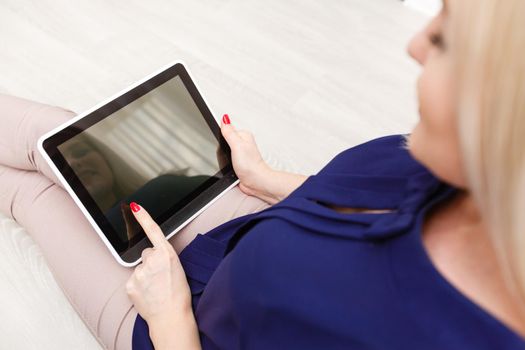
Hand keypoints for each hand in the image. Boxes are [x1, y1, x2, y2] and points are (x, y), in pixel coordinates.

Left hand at [125, 202, 192, 328]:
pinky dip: (138, 286)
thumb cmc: (179, 295)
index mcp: (167, 254)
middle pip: (147, 253)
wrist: (171, 317)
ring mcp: (139, 272)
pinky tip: (147, 293)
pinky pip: (133, 280)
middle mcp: (152, 260)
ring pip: (140, 268)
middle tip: (160, 277)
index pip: (153, 230)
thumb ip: (164, 258)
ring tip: (155, 288)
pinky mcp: (130, 284)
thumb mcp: (178, 269)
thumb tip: (152, 256)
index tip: (134, 206)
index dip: (143, 217)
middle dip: (151, 262)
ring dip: (145, 275)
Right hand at [220, 114, 272, 195]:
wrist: (256, 182)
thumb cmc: (251, 165)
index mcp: (243, 135)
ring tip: (232, 164)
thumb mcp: (237, 145)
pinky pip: (226, 161)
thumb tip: (224, 118)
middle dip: (222, 151)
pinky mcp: (238, 162)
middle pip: (223, 143)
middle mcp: (243, 143)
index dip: (221, 139)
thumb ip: (229, 132)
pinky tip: (232, 168)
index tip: (226, 147)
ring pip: (224, 153)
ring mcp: (241, 153)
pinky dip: (227, 165)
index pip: (225, 131)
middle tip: (230, 157)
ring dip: (224, 159)